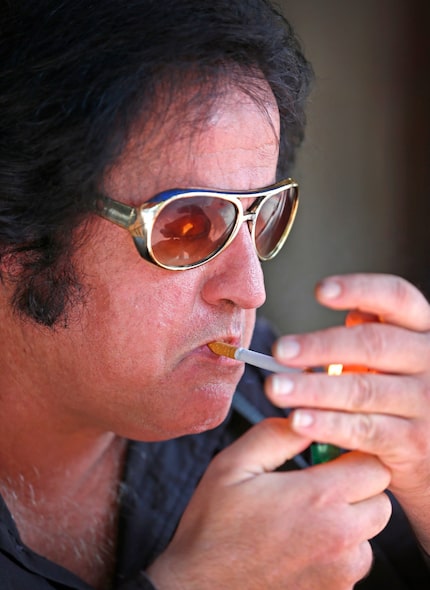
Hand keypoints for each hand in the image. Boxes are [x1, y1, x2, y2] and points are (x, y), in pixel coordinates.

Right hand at [147, 417, 390, 589]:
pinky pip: (353, 563)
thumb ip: (276, 434)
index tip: (329, 455)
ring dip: (349, 521)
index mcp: (318, 498)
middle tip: (318, 484)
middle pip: (379, 499)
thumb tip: (305, 419)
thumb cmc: (213, 529)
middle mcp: (340, 538)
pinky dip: (337, 550)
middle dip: (356, 486)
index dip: (352, 454)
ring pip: (369, 533)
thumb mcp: (233, 465)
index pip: (374, 465)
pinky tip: (300, 544)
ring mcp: (341, 572)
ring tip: (305, 518)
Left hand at [266, 273, 429, 548]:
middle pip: (374, 344)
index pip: (397, 298)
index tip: (320, 291)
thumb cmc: (407, 396)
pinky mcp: (413, 443)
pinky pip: (363, 430)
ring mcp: (426, 403)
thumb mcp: (400, 358)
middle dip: (321, 346)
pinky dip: (327, 425)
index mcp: (424, 331)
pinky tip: (299, 421)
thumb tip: (348, 310)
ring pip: (362, 389)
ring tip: (277, 388)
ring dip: (313, 389)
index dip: (359, 289)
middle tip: (280, 350)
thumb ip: (378, 332)